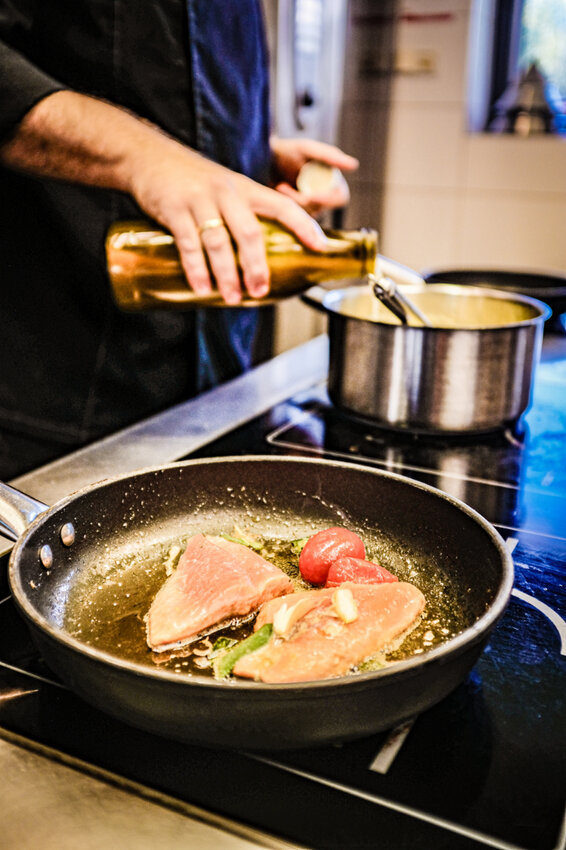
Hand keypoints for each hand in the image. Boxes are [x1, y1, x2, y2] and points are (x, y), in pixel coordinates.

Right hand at [0, 91, 327, 305]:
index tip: (320, 246)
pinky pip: (188, 242)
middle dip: (257, 266)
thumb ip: (242, 217)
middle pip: (249, 232)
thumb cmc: (192, 179)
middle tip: (260, 291)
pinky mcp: (174, 208)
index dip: (304, 226)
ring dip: (226, 274)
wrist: (148, 155)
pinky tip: (201, 287)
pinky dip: (196, 268)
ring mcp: (200, 200)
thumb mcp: (225, 189)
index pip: (283, 206)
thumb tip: (259, 260)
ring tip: (231, 298)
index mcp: (246, 189)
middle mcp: (227, 193)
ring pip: (218, 242)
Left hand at [270, 136, 358, 215]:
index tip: (309, 196)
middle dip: (302, 201)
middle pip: (320, 209)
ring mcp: (309, 207)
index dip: (327, 199)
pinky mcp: (295, 214)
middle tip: (283, 187)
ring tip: (279, 186)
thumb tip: (354, 165)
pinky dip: (285, 207)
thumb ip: (330, 156)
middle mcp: (324, 196)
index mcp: (333, 181)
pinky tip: (278, 191)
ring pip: (306, 215)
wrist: (262, 159)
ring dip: (291, 202)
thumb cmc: (287, 150)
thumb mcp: (307, 149)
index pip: (340, 198)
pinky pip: (294, 219)